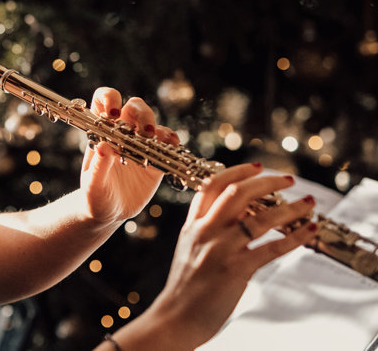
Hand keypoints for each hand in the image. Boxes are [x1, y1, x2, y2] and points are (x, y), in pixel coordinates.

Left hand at [81, 88, 177, 223]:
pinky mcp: (155, 157)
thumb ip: (98, 167)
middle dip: (141, 113)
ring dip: (155, 126)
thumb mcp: (93, 185)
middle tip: (143, 131)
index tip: (113, 114)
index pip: (103, 100)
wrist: (110, 212)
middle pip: (133, 107)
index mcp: (101, 132)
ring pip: (151, 121)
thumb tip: (103, 147)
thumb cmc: (95, 196)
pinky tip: (171, 145)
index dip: (109, 98)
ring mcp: (140, 143)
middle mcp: (121, 132)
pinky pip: (166, 141)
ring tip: (154, 140)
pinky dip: (170, 139)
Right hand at [141, 163, 317, 348]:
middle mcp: (206, 231)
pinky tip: (308, 231)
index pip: (213, 185)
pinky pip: (271, 249)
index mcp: (192, 225)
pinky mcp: (235, 270)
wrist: (175, 318)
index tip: (259, 166)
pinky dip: (294, 238)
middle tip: (289, 180)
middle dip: (268, 182)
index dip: (238, 171)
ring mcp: (220, 249)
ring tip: (308, 203)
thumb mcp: (189, 249)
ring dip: (290, 208)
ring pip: (260, 218)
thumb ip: (207, 229)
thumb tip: (238, 216)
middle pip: (238, 193)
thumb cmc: (185, 287)